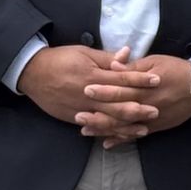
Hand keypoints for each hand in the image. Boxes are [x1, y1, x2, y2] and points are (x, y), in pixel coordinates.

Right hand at [17, 44, 159, 130]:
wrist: (33, 74)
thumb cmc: (60, 59)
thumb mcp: (84, 53)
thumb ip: (107, 58)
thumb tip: (127, 53)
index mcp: (94, 76)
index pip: (123, 78)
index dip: (141, 79)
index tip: (158, 80)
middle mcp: (89, 95)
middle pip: (119, 104)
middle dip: (139, 108)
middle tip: (157, 110)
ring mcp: (82, 109)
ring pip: (109, 120)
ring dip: (127, 125)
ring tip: (144, 129)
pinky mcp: (74, 118)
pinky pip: (95, 128)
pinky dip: (109, 133)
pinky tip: (120, 136)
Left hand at [78, 54, 190, 146]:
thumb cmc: (176, 69)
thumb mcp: (155, 62)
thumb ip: (133, 66)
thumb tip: (113, 65)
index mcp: (145, 86)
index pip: (121, 89)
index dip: (103, 90)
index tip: (86, 89)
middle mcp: (147, 105)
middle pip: (119, 111)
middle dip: (98, 114)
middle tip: (78, 116)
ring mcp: (152, 119)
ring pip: (125, 127)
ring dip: (104, 129)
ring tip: (85, 131)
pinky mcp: (157, 127)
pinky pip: (136, 136)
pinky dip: (121, 140)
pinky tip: (106, 144)